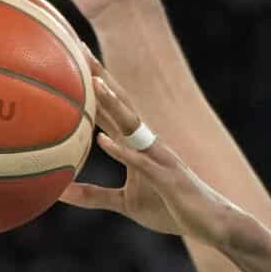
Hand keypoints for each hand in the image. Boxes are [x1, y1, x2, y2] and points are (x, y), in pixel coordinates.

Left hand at [60, 75, 253, 249]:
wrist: (212, 223)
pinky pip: (140, 163)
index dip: (92, 83)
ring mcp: (159, 158)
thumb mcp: (125, 204)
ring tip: (94, 83)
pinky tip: (103, 141)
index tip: (72, 56)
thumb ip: (92, 195)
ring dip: (114, 104)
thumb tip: (58, 193)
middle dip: (100, 76)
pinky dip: (121, 151)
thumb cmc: (171, 210)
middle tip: (78, 47)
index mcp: (138, 146)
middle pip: (121, 104)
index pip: (110, 109)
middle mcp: (149, 144)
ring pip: (132, 126)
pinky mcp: (167, 178)